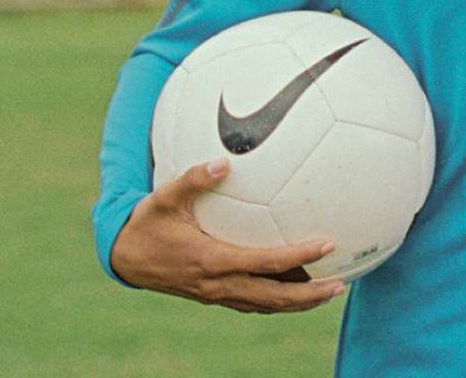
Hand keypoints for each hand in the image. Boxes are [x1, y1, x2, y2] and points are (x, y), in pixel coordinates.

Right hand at [110, 159, 344, 311]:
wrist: (123, 257)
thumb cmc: (146, 224)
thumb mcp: (164, 197)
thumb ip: (193, 178)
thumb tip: (223, 160)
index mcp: (212, 260)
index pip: (266, 263)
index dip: (299, 256)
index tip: (327, 244)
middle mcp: (218, 284)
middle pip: (273, 297)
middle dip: (309, 296)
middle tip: (341, 285)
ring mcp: (216, 294)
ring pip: (265, 305)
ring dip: (298, 302)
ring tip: (329, 291)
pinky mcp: (213, 296)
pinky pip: (252, 302)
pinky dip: (277, 299)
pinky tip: (294, 287)